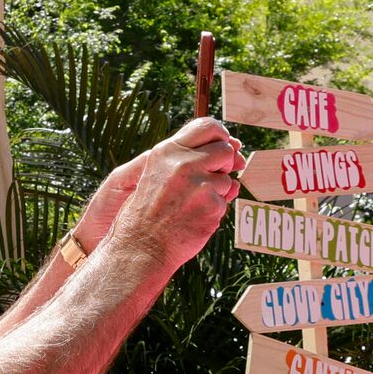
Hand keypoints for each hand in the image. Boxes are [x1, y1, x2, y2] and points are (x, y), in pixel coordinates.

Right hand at [102, 117, 244, 272]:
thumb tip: (232, 146)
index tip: (220, 148)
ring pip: (228, 179)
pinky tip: (194, 218)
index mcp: (167, 151)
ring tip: (191, 206)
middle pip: (225, 150)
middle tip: (204, 183)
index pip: (207, 126)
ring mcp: (199, 183)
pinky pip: (226, 201)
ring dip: (217, 192)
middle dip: (222, 166)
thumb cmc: (148, 212)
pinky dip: (214, 211)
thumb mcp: (156, 173)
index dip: (220, 136)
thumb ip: (185, 157)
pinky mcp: (211, 204)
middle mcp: (183, 162)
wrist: (141, 247)